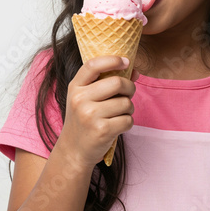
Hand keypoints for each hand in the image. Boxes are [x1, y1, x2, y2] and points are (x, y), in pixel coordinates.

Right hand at [59, 55, 135, 169]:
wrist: (73, 150)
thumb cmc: (84, 119)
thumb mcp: (86, 97)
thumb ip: (107, 81)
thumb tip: (136, 71)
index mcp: (75, 87)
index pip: (93, 65)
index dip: (112, 60)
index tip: (125, 61)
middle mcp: (80, 99)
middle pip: (117, 82)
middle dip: (129, 88)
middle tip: (128, 94)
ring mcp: (89, 115)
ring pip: (126, 103)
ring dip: (129, 108)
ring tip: (119, 114)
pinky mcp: (101, 130)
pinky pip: (128, 120)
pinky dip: (127, 123)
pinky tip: (117, 126)